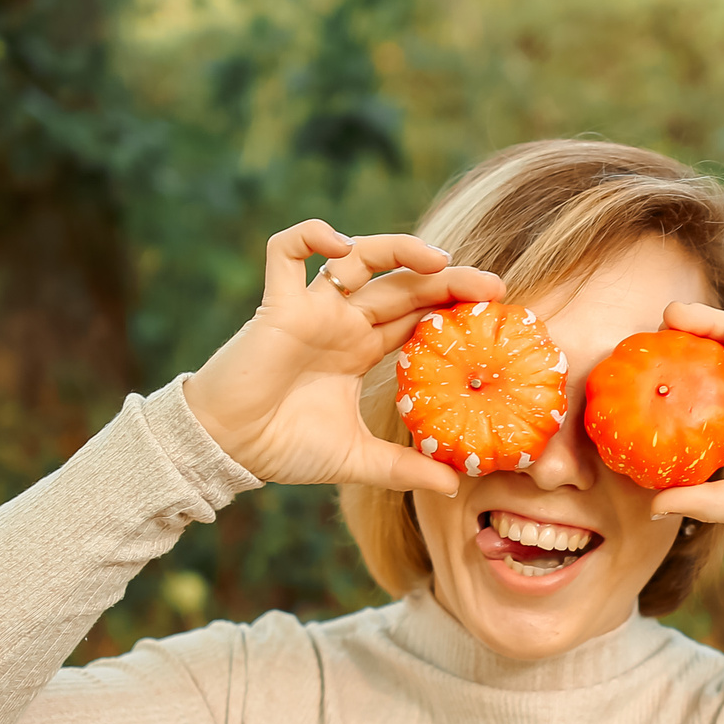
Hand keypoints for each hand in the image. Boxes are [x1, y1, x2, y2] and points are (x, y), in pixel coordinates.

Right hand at [184, 220, 505, 493]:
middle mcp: (341, 323)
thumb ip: (404, 468)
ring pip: (356, 257)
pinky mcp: (277, 304)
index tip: (495, 317)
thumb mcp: (357, 459)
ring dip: (399, 249)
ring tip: (441, 259)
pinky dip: (309, 236)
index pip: (417, 317)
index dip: (453, 309)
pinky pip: (285, 252)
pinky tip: (340, 242)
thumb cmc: (284, 448)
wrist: (228, 449)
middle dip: (448, 279)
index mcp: (360, 350)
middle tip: (493, 288)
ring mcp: (311, 309)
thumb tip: (456, 487)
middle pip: (402, 284)